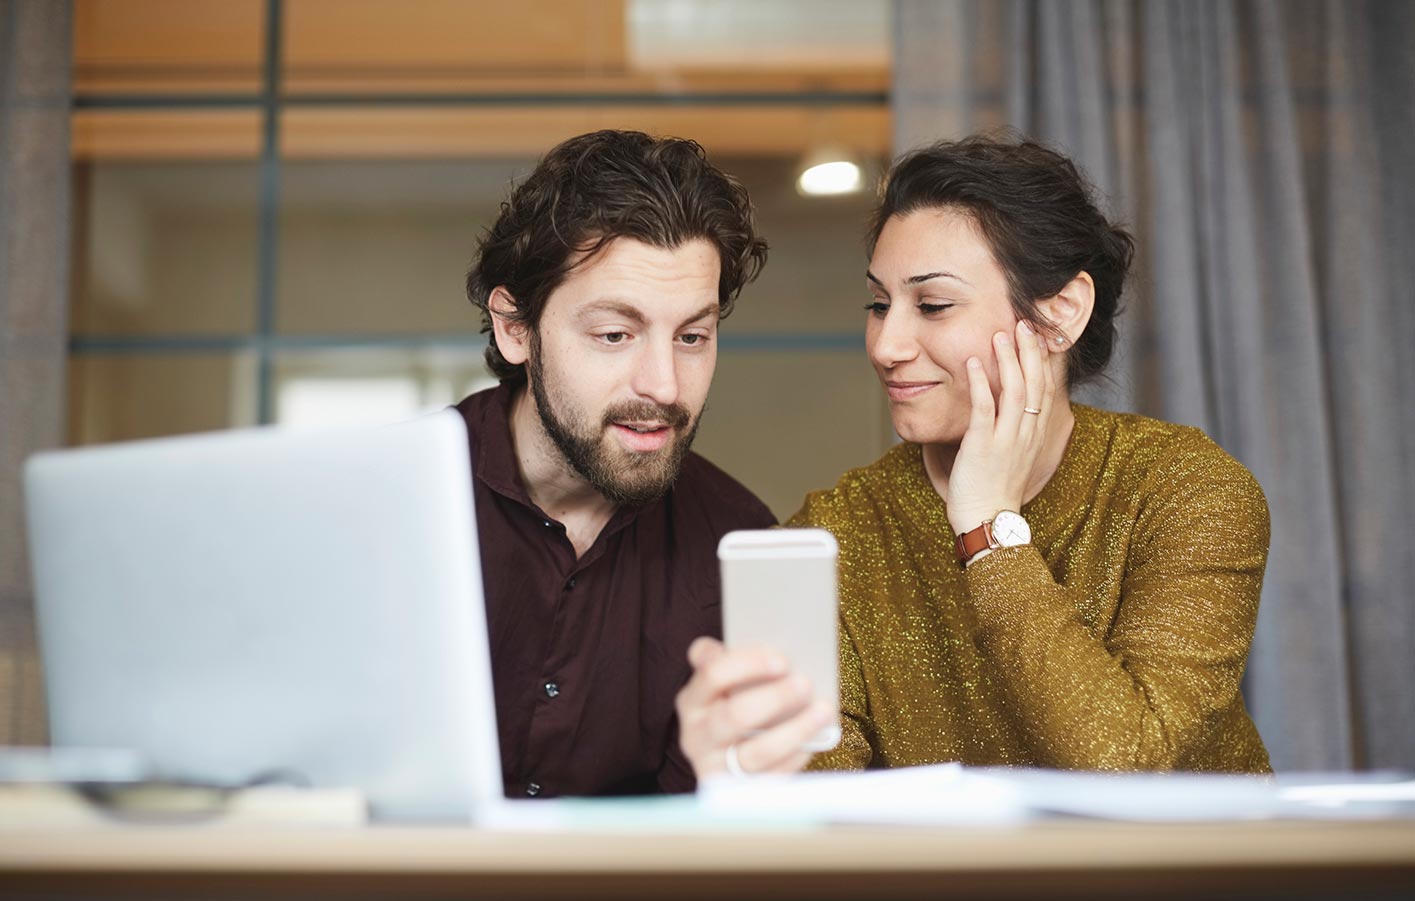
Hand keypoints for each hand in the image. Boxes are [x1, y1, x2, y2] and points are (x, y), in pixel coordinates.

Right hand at [675, 637, 836, 778]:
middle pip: (734, 716)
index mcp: (692, 699)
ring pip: (756, 753)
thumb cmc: (730, 704)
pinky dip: (796, 756)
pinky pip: (771, 778)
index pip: (713, 675)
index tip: (781, 659)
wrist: (720, 755)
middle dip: (774, 699)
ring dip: (795, 730)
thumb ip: (723, 659)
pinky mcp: (739, 791)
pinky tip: (816, 739)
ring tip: (823, 710)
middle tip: (806, 683)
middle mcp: (697, 735)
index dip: (748, 664)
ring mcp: (716, 766)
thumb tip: (734, 641)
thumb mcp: (721, 682)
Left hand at [946, 319, 1055, 535]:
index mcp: (1035, 435)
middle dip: (1030, 351)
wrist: (987, 521)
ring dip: (1008, 360)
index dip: (1044, 361)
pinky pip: (984, 409)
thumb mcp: (1014, 455)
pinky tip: (974, 363)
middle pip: (1035, 384)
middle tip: (1024, 323)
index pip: (1046, 389)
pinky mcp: (982, 447)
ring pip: (1015, 392)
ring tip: (1000, 334)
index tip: (1039, 336)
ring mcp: (1006, 440)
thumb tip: (1010, 408)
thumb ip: (1016, 430)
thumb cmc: (995, 489)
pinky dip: (981, 384)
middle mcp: (1026, 434)